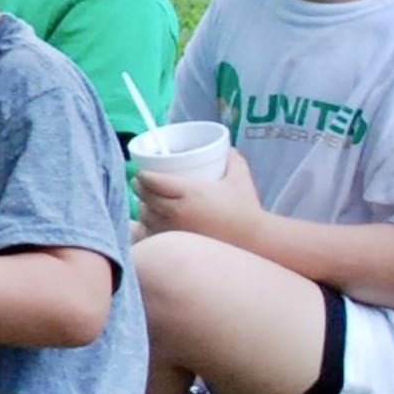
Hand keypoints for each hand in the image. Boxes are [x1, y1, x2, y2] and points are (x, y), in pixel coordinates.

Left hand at [133, 150, 262, 242]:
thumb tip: (227, 148)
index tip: (142, 172)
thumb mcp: (240, 179)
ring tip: (148, 203)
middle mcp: (176, 211)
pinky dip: (146, 229)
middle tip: (141, 184)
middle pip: (145, 197)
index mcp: (189, 192)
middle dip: (139, 188)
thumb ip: (233, 160)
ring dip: (143, 208)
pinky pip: (151, 236)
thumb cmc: (245, 209)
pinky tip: (149, 225)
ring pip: (145, 217)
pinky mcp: (176, 245)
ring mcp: (174, 230)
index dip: (143, 175)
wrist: (254, 240)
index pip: (152, 181)